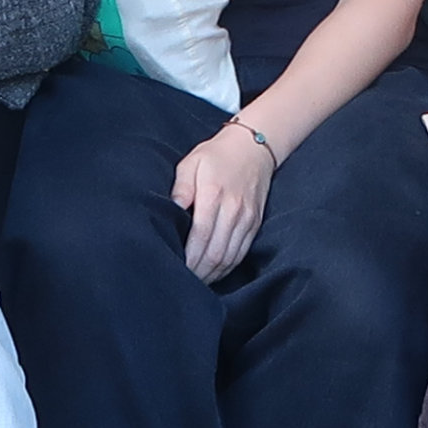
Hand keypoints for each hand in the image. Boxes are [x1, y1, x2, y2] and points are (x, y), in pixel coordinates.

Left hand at [172, 122, 277, 279]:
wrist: (253, 147)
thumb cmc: (216, 155)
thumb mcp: (190, 163)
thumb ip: (180, 188)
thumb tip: (171, 210)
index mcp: (214, 195)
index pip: (200, 236)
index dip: (189, 258)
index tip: (175, 268)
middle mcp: (233, 210)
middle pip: (216, 252)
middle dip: (199, 272)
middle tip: (183, 280)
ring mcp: (247, 218)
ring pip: (230, 257)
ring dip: (213, 273)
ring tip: (197, 280)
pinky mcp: (255, 223)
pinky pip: (241, 252)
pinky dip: (227, 267)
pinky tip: (214, 271)